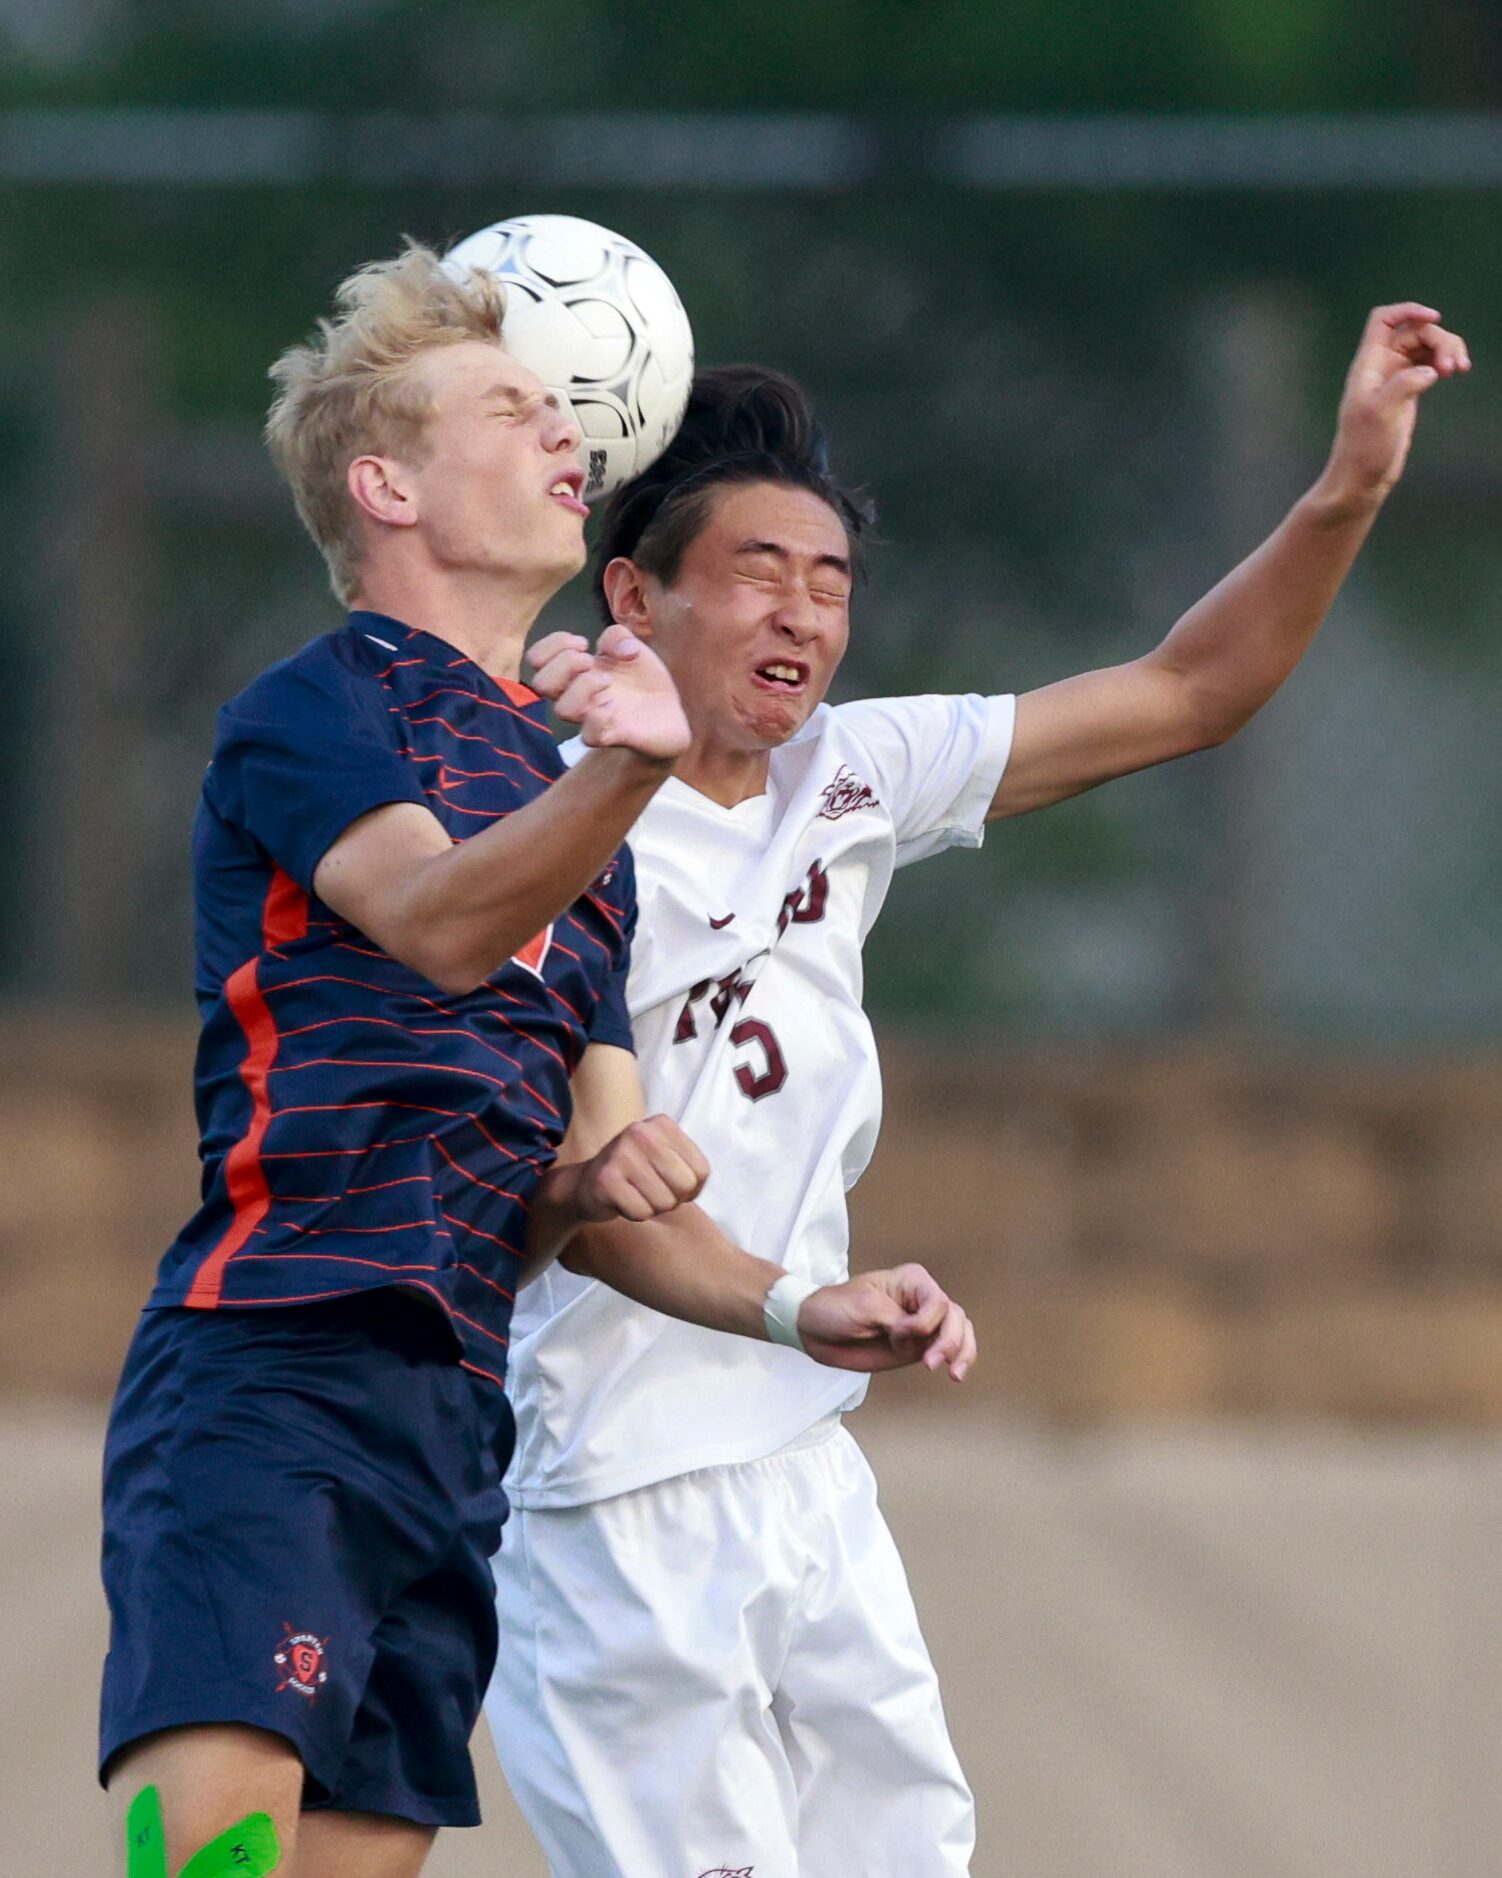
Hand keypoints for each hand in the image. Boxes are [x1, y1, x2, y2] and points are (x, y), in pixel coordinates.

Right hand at [527, 625, 690, 761]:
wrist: (669, 711)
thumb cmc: (641, 679)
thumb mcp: (630, 646)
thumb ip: (616, 636)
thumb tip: (619, 648)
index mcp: (574, 671)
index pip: (537, 658)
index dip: (553, 645)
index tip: (584, 643)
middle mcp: (576, 695)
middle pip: (540, 683)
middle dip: (564, 664)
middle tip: (589, 661)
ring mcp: (591, 717)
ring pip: (563, 710)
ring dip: (583, 687)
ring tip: (607, 682)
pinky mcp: (610, 736)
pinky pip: (589, 736)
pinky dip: (599, 717)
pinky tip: (614, 707)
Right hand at [569, 1114, 709, 1225]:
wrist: (585, 1183)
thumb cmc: (636, 1175)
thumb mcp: (667, 1159)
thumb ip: (690, 1168)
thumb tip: (693, 1187)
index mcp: (662, 1124)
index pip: (702, 1171)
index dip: (690, 1188)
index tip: (668, 1181)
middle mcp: (641, 1132)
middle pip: (685, 1185)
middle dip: (672, 1198)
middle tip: (650, 1190)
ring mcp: (622, 1154)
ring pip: (664, 1202)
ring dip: (652, 1207)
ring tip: (635, 1193)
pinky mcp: (606, 1179)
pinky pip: (641, 1212)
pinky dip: (634, 1214)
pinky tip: (621, 1200)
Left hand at [796, 1263, 975, 1379]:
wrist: (815, 1331)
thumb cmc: (835, 1308)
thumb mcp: (864, 1307)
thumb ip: (895, 1320)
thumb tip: (917, 1336)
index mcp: (911, 1280)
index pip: (937, 1300)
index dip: (924, 1322)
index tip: (899, 1333)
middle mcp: (922, 1300)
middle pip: (955, 1317)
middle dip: (949, 1341)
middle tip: (930, 1363)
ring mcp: (923, 1325)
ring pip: (960, 1332)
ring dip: (961, 1352)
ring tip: (953, 1374)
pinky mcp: (917, 1347)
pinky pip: (949, 1350)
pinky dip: (958, 1359)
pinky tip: (955, 1373)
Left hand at [1325, 302, 1469, 504]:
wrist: (1362, 478)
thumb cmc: (1364, 448)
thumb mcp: (1382, 413)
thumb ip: (1404, 385)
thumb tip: (1430, 371)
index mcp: (1368, 365)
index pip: (1383, 321)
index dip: (1408, 311)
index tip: (1435, 317)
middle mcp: (1381, 367)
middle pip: (1415, 332)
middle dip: (1439, 341)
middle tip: (1453, 368)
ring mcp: (1395, 379)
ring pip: (1426, 348)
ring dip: (1447, 351)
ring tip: (1460, 370)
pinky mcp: (1407, 392)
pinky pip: (1429, 365)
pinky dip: (1444, 363)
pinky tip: (1455, 372)